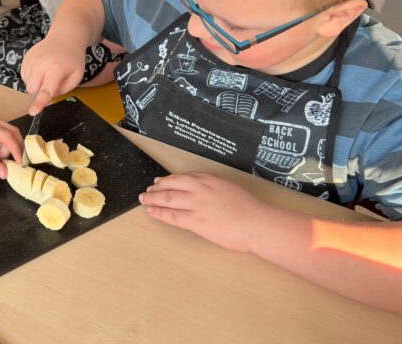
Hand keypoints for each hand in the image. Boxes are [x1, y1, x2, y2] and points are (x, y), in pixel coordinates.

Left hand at [0, 113, 23, 178]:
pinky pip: (4, 132)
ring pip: (9, 133)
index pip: (7, 137)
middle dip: (15, 148)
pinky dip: (3, 144)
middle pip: (12, 132)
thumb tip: (4, 173)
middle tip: (13, 162)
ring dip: (7, 147)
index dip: (16, 150)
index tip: (20, 163)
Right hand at [20, 33, 85, 114]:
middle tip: (51, 84)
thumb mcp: (76, 77)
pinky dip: (32, 78)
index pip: (46, 90)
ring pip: (27, 84)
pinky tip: (41, 70)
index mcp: (56, 69)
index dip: (39, 103)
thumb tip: (47, 98)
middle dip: (39, 92)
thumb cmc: (73, 59)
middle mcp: (40, 64)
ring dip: (36, 85)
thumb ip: (62, 90)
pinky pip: (24, 77)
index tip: (32, 112)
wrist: (65, 38)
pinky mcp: (25, 58)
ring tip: (47, 74)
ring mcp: (31, 60)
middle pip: (32, 89)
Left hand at [139, 173, 266, 252]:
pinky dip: (160, 213)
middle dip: (156, 188)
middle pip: (171, 185)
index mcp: (210, 180)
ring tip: (144, 200)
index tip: (160, 181)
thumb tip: (199, 193)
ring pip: (168, 199)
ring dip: (153, 199)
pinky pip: (172, 216)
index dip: (168, 180)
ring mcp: (197, 205)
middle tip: (147, 191)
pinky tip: (152, 212)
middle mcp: (200, 189)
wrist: (257, 223)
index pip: (183, 177)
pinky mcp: (196, 221)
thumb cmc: (249, 210)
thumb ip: (212, 188)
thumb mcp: (229, 189)